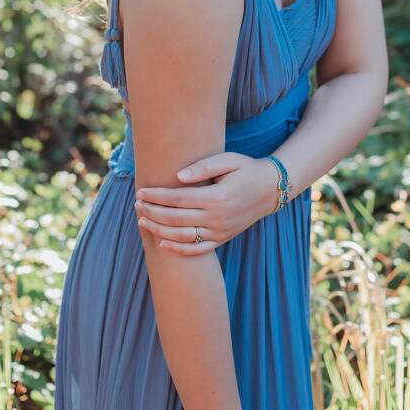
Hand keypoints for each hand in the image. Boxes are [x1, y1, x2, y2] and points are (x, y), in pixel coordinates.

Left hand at [134, 152, 279, 254]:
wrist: (271, 189)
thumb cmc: (247, 169)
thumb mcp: (228, 160)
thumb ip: (203, 167)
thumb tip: (177, 177)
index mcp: (217, 197)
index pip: (178, 199)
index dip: (157, 196)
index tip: (141, 191)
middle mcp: (218, 217)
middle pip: (176, 218)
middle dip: (153, 212)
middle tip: (137, 205)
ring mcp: (221, 231)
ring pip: (183, 236)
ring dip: (159, 230)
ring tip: (143, 221)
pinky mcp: (223, 238)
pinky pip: (198, 249)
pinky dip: (179, 249)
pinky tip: (162, 242)